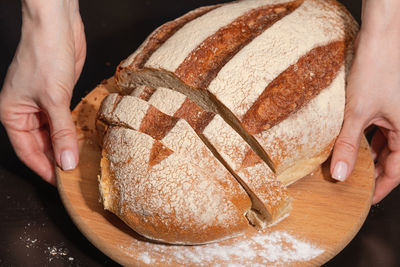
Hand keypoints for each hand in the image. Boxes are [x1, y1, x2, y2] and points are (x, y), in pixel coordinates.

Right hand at [0, 0, 85, 184]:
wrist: (57, 27)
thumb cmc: (44, 55)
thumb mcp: (53, 99)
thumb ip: (62, 132)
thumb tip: (66, 161)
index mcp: (13, 114)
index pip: (27, 151)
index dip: (44, 168)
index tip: (61, 183)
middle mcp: (26, 112)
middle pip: (41, 145)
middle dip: (57, 159)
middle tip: (76, 175)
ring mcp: (43, 105)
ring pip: (54, 134)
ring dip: (66, 147)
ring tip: (82, 162)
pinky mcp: (59, 97)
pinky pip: (65, 122)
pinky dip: (72, 132)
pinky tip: (83, 142)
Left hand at [331, 0, 399, 203]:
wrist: (383, 36)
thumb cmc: (377, 69)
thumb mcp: (358, 112)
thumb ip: (348, 144)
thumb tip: (340, 175)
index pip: (397, 171)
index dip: (381, 188)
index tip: (365, 200)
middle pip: (391, 159)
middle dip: (373, 173)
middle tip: (352, 185)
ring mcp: (397, 115)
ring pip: (383, 145)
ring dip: (367, 156)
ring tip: (347, 167)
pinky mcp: (386, 105)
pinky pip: (378, 129)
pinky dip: (365, 139)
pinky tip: (350, 143)